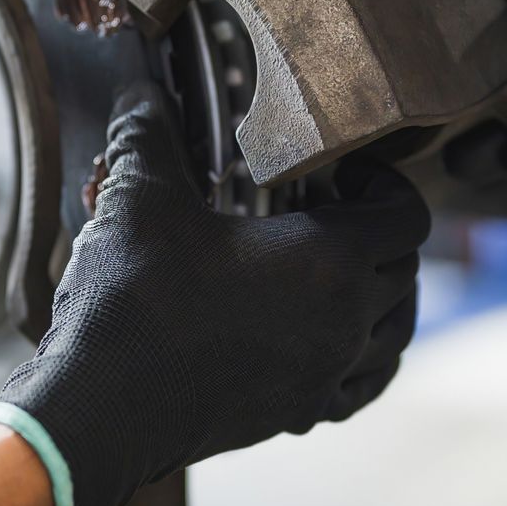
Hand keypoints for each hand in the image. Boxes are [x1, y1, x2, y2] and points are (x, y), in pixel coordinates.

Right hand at [0, 82, 430, 505]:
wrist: (99, 406)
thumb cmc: (130, 302)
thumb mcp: (140, 198)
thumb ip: (150, 133)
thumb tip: (141, 91)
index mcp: (328, 260)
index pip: (407, 214)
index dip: (385, 182)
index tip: (343, 173)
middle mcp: (345, 321)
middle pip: (407, 269)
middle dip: (380, 233)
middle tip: (330, 211)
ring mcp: (325, 374)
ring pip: (396, 333)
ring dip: (384, 296)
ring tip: (346, 272)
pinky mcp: (297, 414)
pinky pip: (362, 386)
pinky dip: (364, 358)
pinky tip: (334, 342)